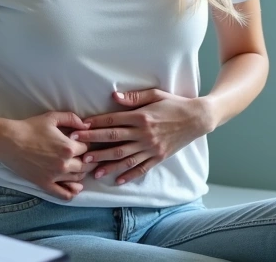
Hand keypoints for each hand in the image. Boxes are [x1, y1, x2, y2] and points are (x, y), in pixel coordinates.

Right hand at [0, 112, 94, 199]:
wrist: (8, 141)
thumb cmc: (29, 127)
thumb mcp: (52, 117)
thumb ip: (72, 118)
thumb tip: (86, 125)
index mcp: (68, 147)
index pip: (87, 149)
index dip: (86, 145)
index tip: (81, 143)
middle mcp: (65, 164)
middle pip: (86, 166)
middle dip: (87, 160)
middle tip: (82, 156)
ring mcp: (55, 176)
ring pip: (77, 179)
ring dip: (80, 173)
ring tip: (76, 167)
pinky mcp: (45, 184)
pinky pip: (64, 194)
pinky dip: (71, 192)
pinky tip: (73, 188)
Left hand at [72, 89, 214, 185]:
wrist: (197, 118)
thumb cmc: (174, 104)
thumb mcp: (155, 94)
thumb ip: (133, 98)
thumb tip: (113, 97)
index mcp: (141, 116)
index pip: (112, 121)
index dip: (94, 124)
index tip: (79, 128)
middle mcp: (144, 133)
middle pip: (114, 140)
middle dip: (94, 145)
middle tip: (78, 151)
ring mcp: (151, 147)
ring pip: (126, 157)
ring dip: (108, 164)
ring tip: (93, 170)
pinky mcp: (159, 157)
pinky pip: (142, 168)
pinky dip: (129, 175)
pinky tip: (117, 180)